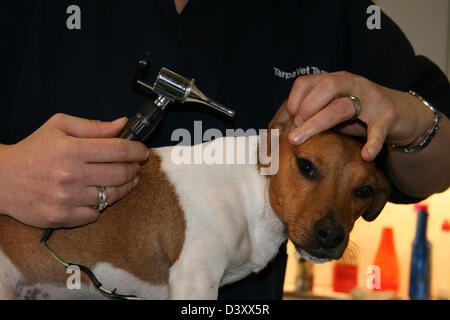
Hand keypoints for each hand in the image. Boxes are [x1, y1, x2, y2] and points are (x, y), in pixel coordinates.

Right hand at [0, 114, 148, 227]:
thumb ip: (93, 126)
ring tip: (127, 179)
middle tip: (135, 165)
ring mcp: (67, 199)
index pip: (118, 150)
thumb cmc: (33, 150)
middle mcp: (70, 175)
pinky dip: (102, 205)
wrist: (2, 179)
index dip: (137, 150)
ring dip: (125, 187)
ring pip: (112, 196)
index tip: (143, 151)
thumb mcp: (59, 127)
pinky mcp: (62, 218)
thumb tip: (122, 124)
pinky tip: (101, 194)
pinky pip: (96, 214)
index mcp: (71, 150)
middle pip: (120, 174)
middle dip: (134, 168)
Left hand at [286, 71, 435, 160]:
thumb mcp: (331, 112)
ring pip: (343, 107)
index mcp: (333, 81)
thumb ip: (311, 117)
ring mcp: (370, 98)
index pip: (306, 82)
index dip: (293, 100)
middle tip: (294, 132)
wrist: (400, 113)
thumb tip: (278, 133)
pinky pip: (378, 128)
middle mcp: (351, 84)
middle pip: (325, 88)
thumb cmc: (357, 114)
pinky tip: (365, 156)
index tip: (289, 121)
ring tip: (301, 139)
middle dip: (305, 109)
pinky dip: (372, 143)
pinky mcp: (387, 115)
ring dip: (319, 123)